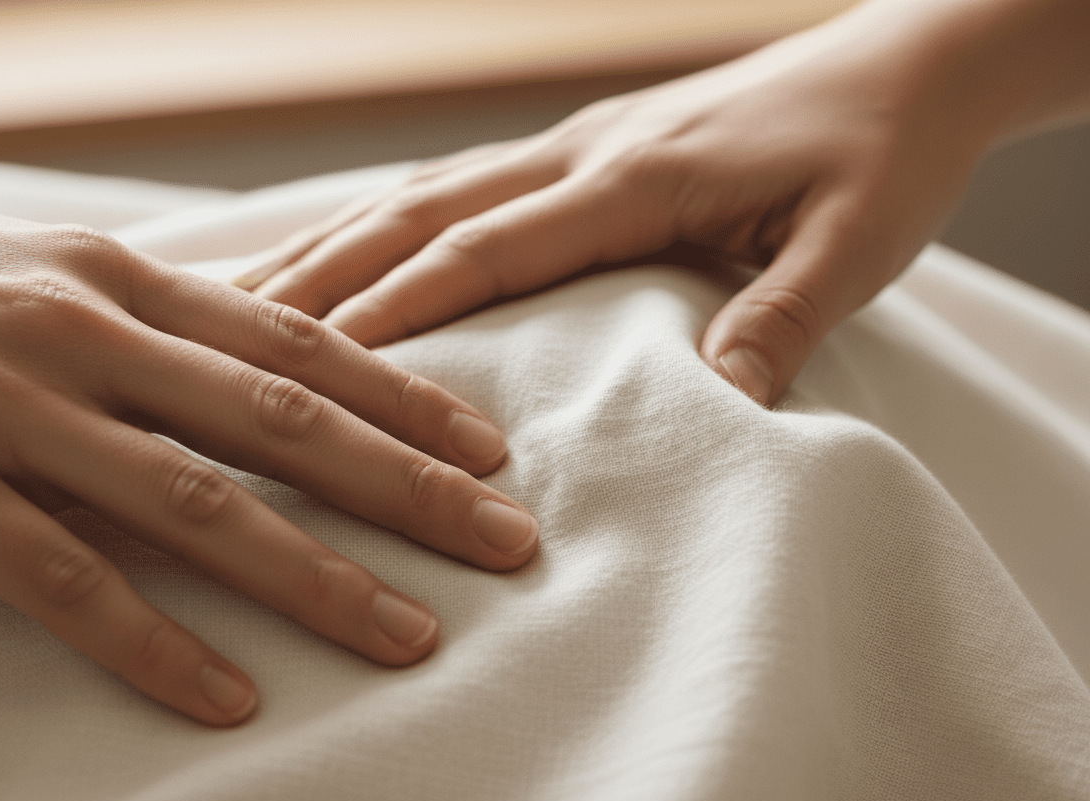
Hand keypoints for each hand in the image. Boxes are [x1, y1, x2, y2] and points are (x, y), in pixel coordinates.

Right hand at [0, 192, 537, 724]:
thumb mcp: (60, 276)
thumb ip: (169, 321)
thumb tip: (286, 360)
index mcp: (127, 281)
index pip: (300, 340)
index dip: (405, 396)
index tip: (489, 449)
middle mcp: (89, 338)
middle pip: (281, 420)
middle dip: (406, 486)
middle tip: (505, 540)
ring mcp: (13, 414)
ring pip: (195, 505)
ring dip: (314, 578)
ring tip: (408, 634)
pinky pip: (65, 583)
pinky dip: (154, 646)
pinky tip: (227, 701)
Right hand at [239, 3, 999, 404]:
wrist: (905, 63)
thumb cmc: (880, 155)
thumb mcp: (857, 245)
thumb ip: (782, 321)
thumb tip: (719, 410)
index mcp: (636, 178)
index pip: (489, 249)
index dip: (399, 305)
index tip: (310, 364)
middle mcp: (580, 153)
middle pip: (421, 215)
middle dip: (322, 276)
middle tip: (221, 332)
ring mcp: (570, 144)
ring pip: (420, 194)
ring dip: (332, 245)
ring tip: (243, 299)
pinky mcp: (578, 150)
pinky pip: (455, 187)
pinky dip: (382, 224)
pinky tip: (341, 256)